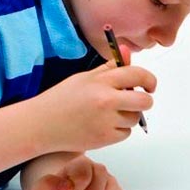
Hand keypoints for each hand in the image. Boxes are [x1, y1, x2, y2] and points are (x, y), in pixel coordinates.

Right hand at [27, 59, 155, 152]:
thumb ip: (109, 67)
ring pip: (135, 118)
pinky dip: (119, 130)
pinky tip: (102, 125)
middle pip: (145, 101)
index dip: (149, 80)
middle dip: (145, 100)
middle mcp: (105, 100)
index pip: (138, 75)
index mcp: (101, 81)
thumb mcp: (85, 77)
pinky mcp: (105, 138)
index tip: (149, 85)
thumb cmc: (62, 99)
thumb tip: (127, 51)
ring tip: (109, 113)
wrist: (41, 125)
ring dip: (128, 116)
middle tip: (136, 101)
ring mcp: (106, 121)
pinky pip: (125, 133)